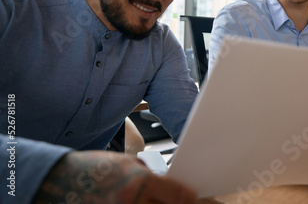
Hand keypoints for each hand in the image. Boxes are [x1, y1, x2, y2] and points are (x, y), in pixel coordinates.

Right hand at [33, 151, 196, 203]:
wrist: (58, 180)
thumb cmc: (92, 168)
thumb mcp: (125, 163)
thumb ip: (148, 174)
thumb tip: (167, 184)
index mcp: (139, 182)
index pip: (178, 195)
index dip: (190, 199)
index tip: (194, 199)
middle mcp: (132, 201)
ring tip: (159, 203)